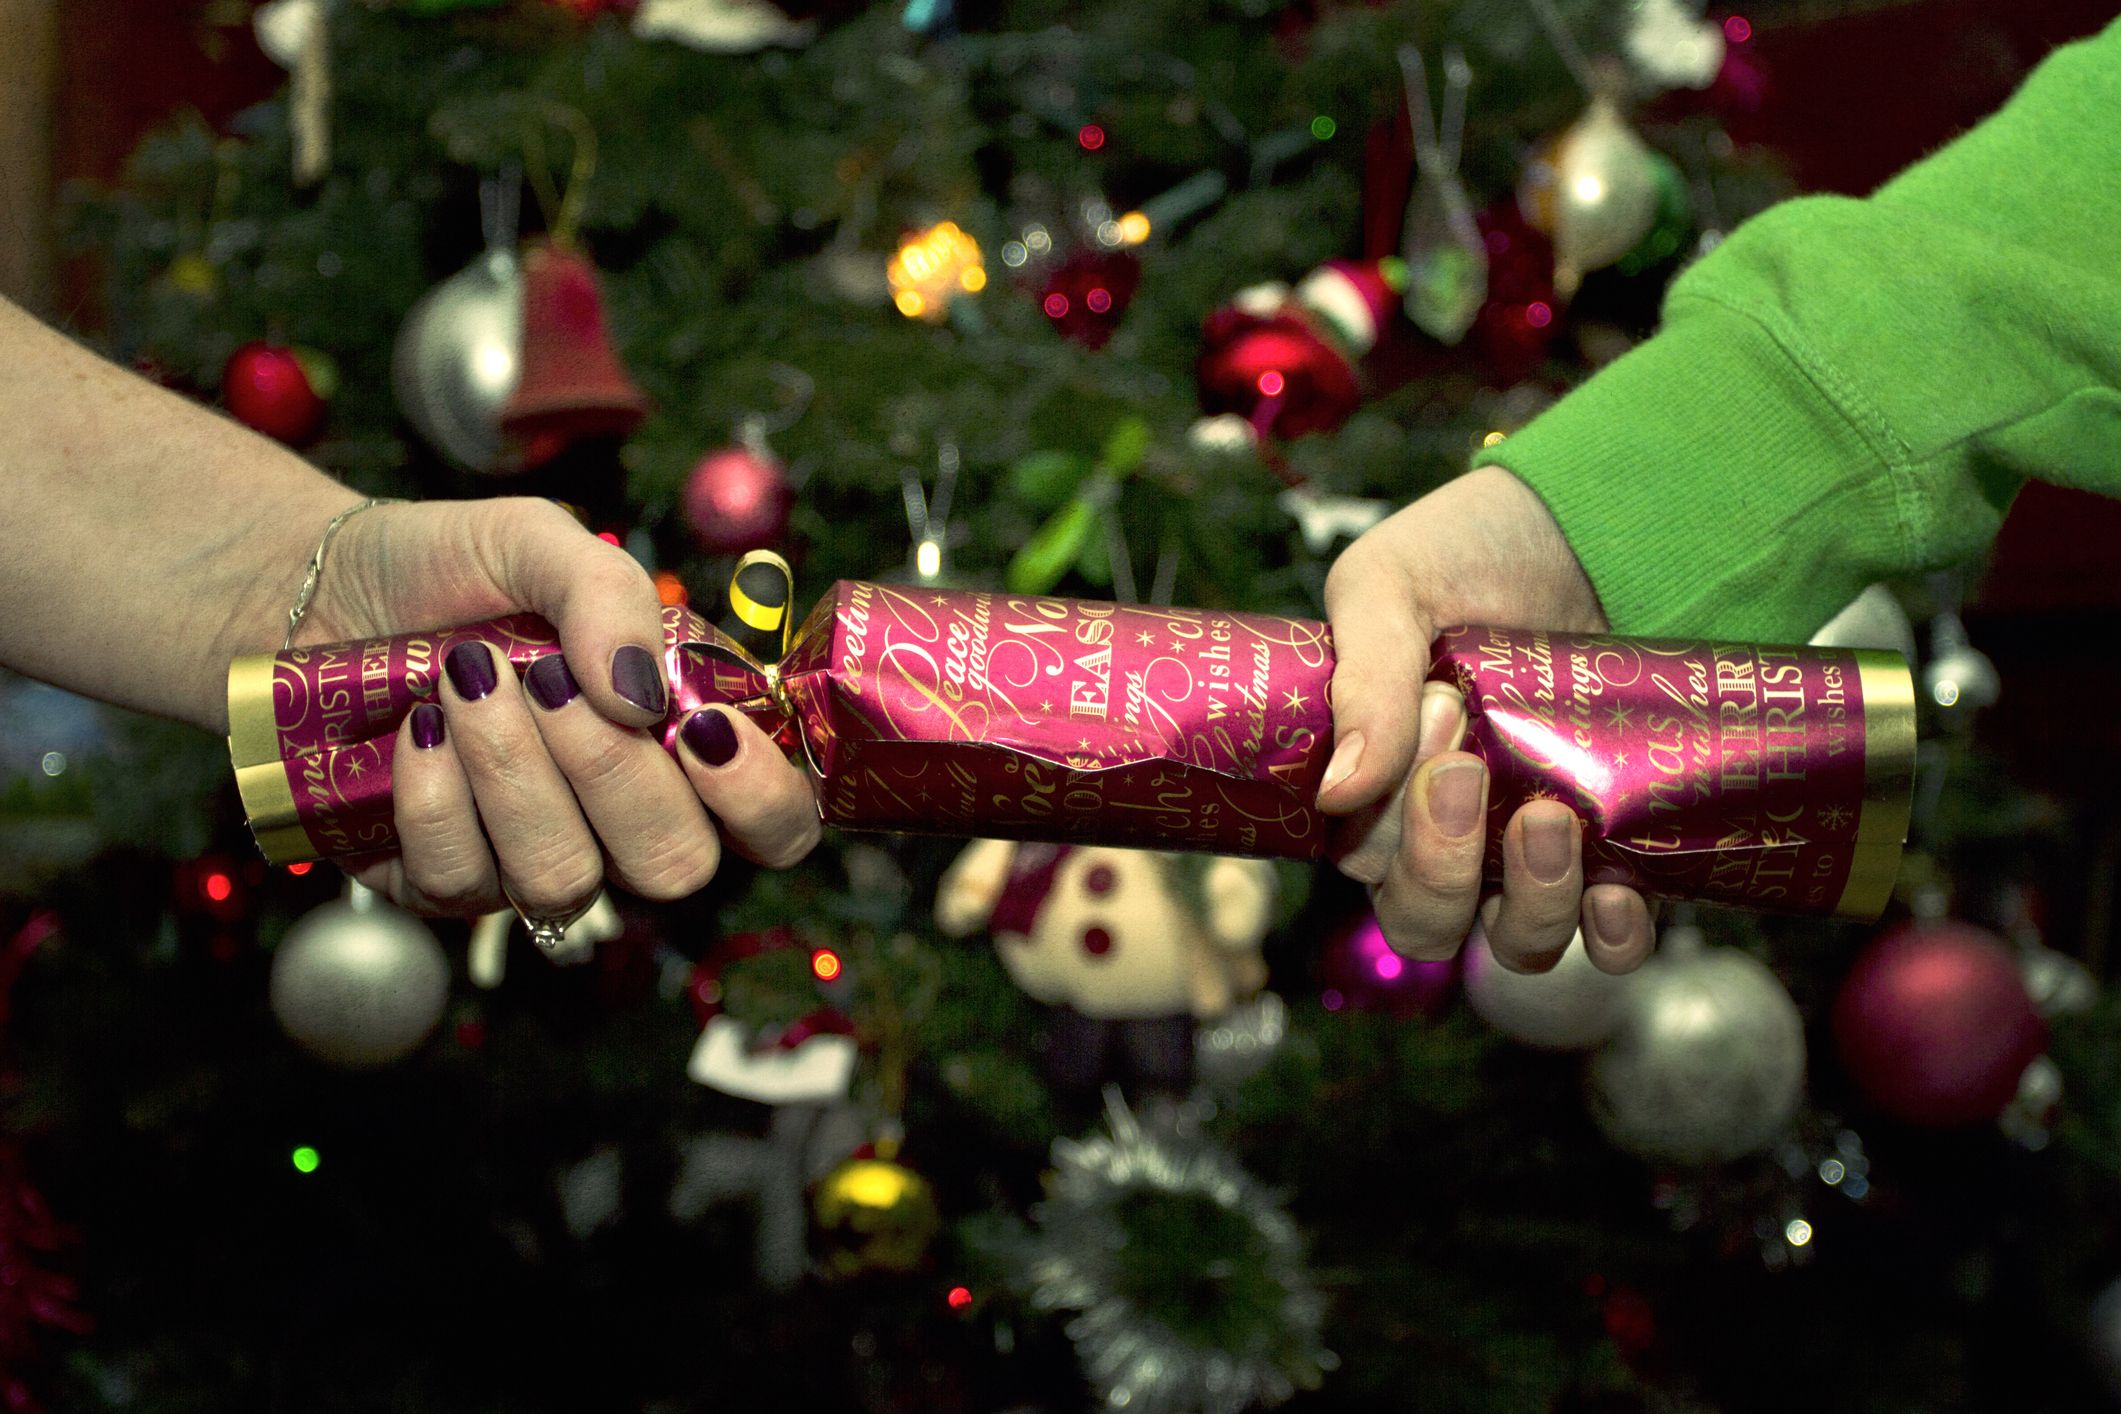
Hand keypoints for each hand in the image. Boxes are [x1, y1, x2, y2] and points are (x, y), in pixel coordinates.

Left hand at [302, 497, 819, 917]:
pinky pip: (463, 881)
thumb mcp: (541, 541)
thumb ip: (611, 595)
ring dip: (514, 773)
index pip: (773, 824)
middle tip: (547, 679)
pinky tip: (415, 729)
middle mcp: (623, 819)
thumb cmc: (453, 569)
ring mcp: (536, 860)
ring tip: (465, 681)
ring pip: (567, 879)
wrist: (319, 591)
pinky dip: (435, 795)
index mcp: (681, 743)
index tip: (700, 727)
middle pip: (678, 865)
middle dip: (613, 772)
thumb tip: (642, 696)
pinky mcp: (444, 884)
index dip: (759, 797)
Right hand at [1317, 465, 1653, 974]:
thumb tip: (1337, 793)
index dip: (1390, 822)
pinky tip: (1619, 892)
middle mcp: (1452, 836)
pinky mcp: (1620, 847)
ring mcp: (1535, 849)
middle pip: (1427, 920)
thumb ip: (1363, 683)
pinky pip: (1612, 939)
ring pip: (1517, 940)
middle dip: (1442, 870)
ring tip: (1550, 820)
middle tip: (1471, 775)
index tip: (1434, 711)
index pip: (1364, 860)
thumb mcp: (1388, 588)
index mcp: (1379, 786)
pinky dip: (1614, 936)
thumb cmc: (1465, 552)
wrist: (1584, 524)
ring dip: (1531, 903)